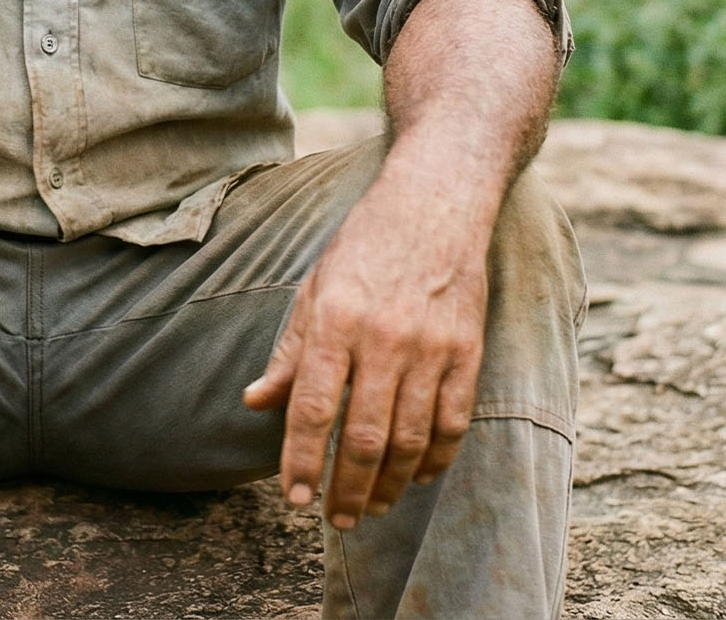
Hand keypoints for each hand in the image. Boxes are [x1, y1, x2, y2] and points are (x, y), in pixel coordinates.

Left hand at [243, 176, 489, 527]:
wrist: (435, 205)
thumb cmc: (364, 246)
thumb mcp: (314, 288)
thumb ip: (290, 351)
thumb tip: (257, 402)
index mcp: (335, 321)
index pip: (314, 409)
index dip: (302, 462)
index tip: (295, 499)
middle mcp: (384, 339)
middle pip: (365, 438)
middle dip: (347, 489)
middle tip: (335, 520)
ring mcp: (432, 348)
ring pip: (411, 440)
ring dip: (389, 485)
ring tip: (370, 507)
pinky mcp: (468, 352)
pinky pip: (454, 424)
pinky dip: (435, 460)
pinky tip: (417, 478)